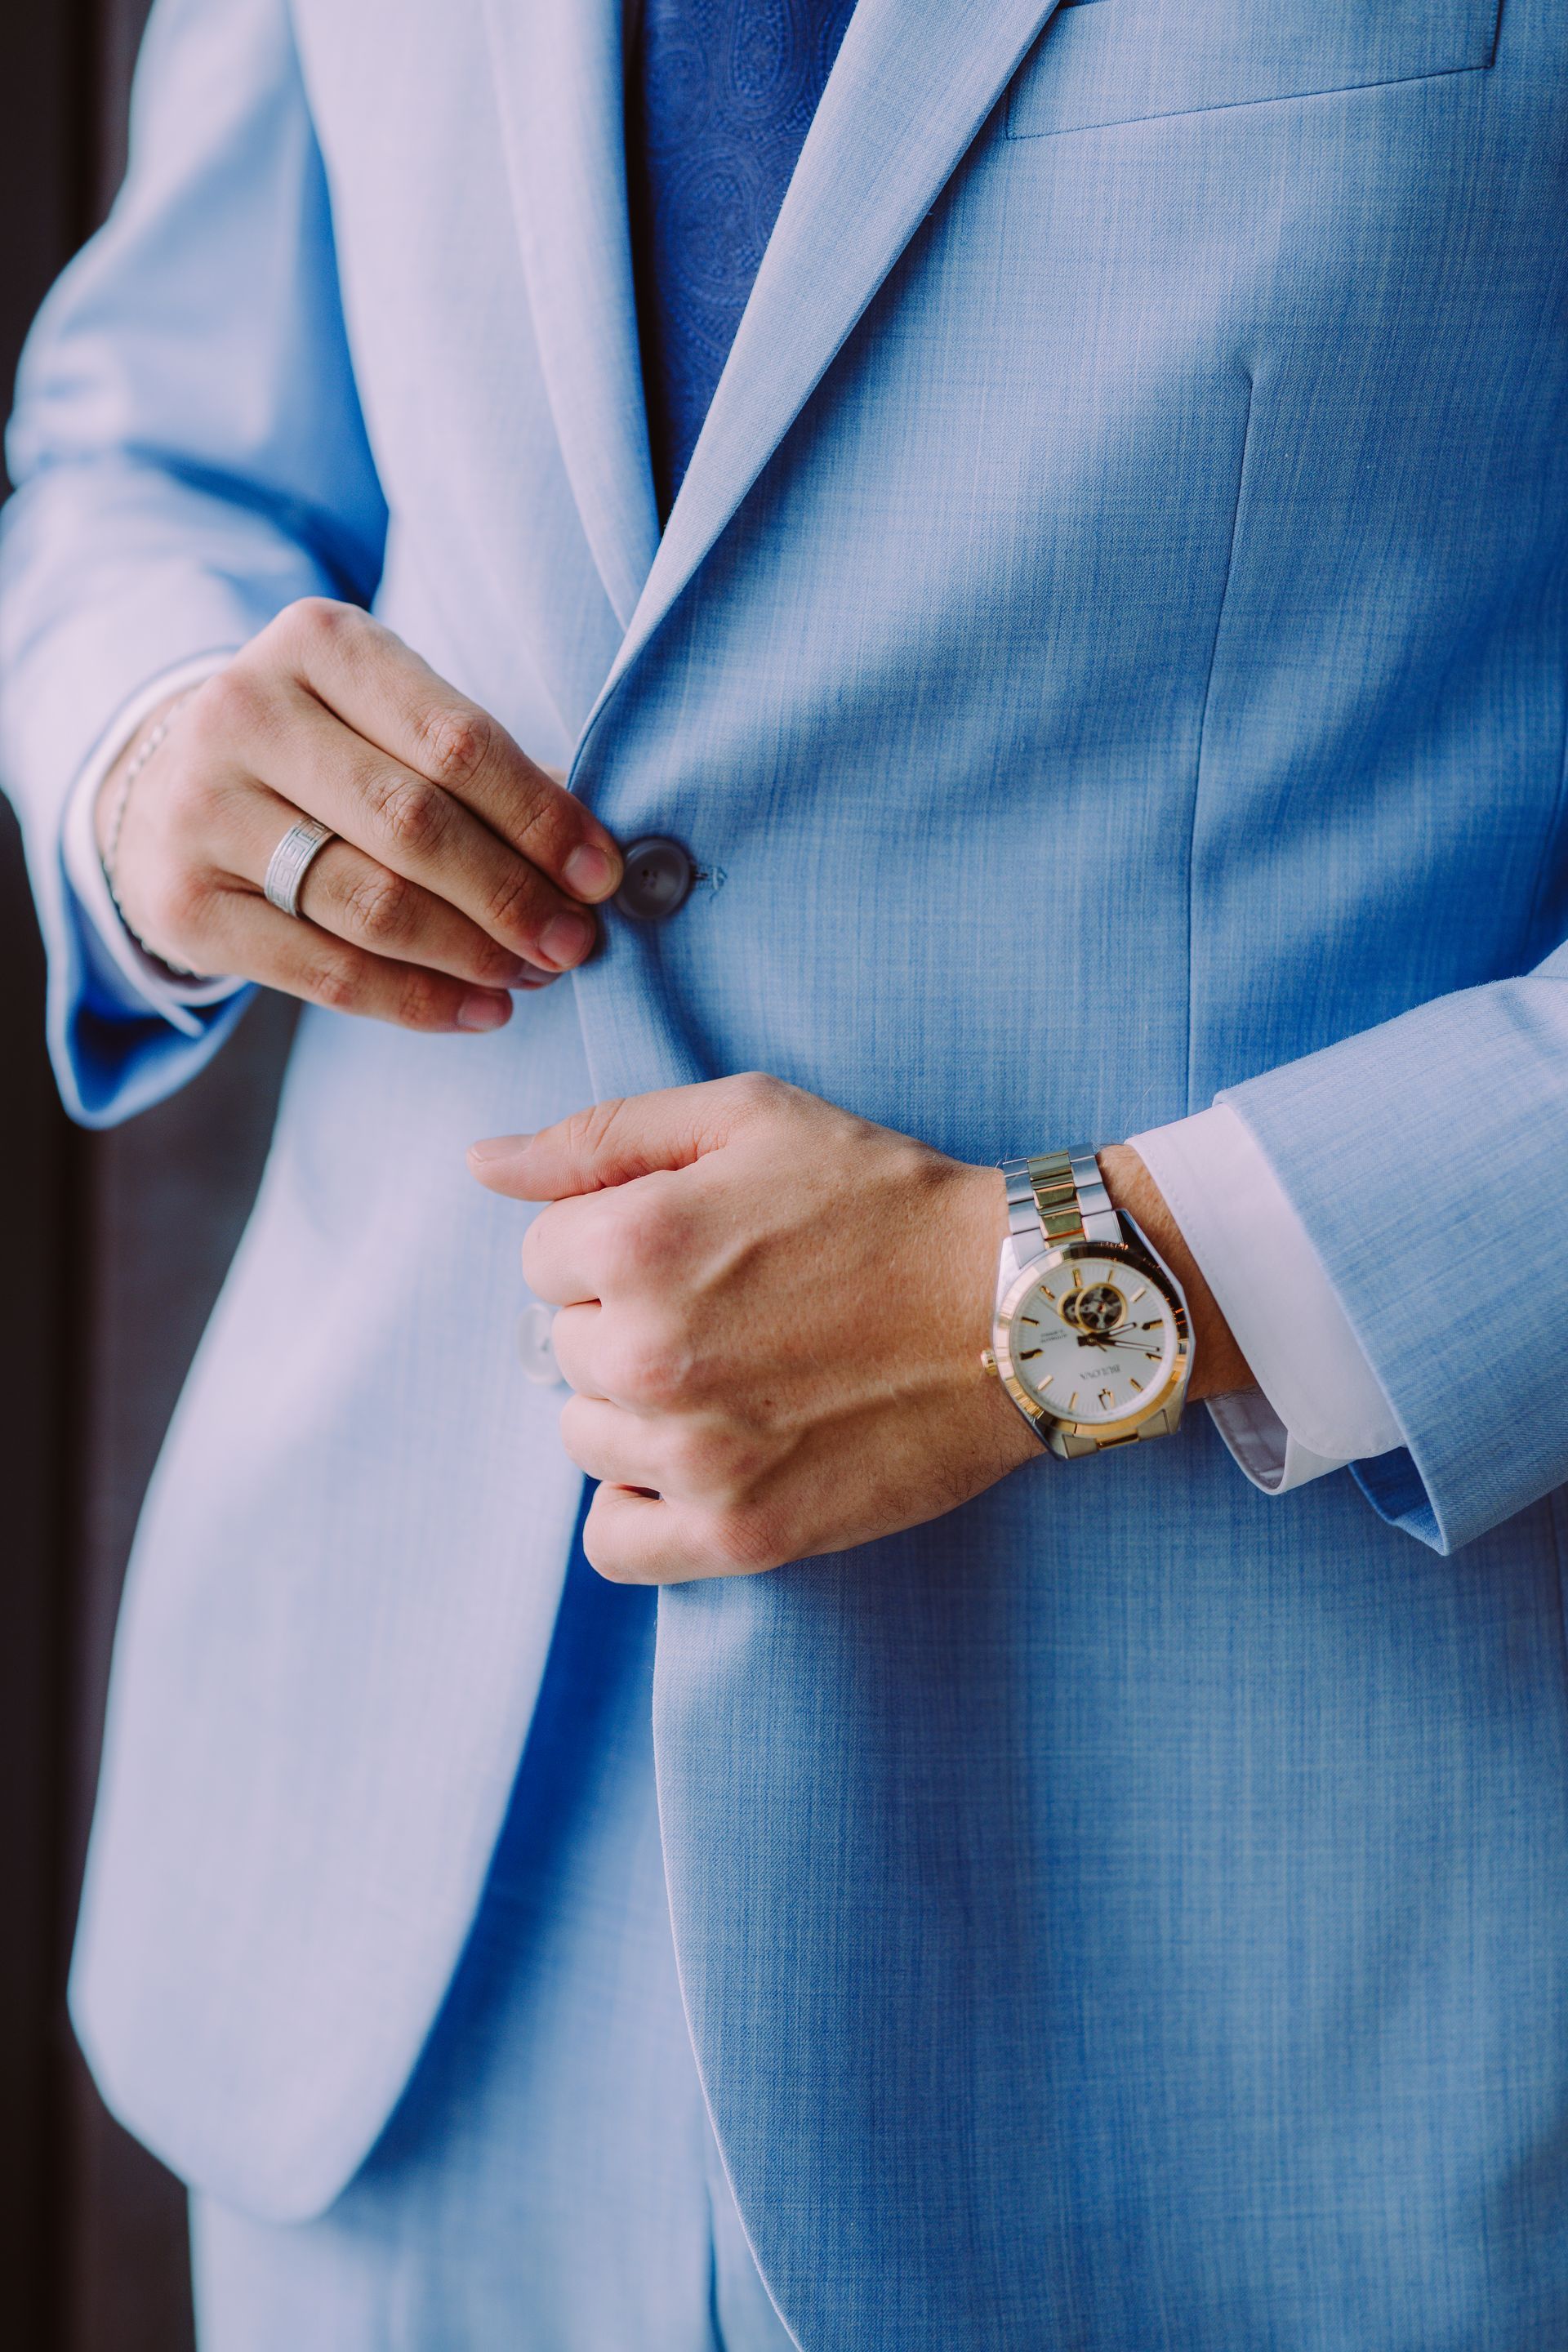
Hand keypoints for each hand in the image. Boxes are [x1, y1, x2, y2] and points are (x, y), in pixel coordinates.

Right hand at [97, 600, 622, 1030]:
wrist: (173, 787)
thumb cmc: (327, 751)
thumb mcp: (390, 717)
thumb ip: (480, 768)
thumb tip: (592, 859)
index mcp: (316, 643)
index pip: (454, 741)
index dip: (540, 817)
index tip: (603, 876)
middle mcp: (244, 712)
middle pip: (414, 825)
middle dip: (513, 895)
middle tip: (575, 942)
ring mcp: (200, 809)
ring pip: (372, 906)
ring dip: (473, 954)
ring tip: (534, 973)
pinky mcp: (182, 903)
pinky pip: (325, 973)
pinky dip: (417, 1002)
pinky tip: (480, 1010)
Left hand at [469, 1075, 1041, 1581]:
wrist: (1016, 1306)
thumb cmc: (886, 1200)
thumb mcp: (748, 1118)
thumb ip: (601, 1138)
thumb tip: (482, 1164)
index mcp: (634, 1242)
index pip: (540, 1259)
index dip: (613, 1245)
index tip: (693, 1249)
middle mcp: (646, 1355)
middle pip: (564, 1351)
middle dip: (626, 1324)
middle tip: (730, 1310)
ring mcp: (692, 1455)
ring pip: (586, 1439)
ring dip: (637, 1413)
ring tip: (734, 1378)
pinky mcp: (741, 1533)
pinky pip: (614, 1542)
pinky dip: (641, 1507)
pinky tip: (699, 1462)